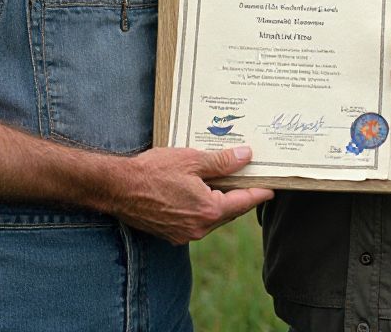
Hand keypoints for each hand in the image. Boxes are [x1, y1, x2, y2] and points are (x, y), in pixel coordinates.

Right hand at [112, 145, 272, 244]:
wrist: (118, 188)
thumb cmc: (153, 171)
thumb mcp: (191, 160)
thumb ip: (221, 161)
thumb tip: (246, 156)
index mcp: (209, 210)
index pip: (244, 202)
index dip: (259, 192)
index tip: (272, 188)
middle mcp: (200, 228)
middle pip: (229, 211)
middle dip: (240, 195)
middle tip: (250, 179)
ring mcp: (185, 233)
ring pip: (212, 216)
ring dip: (220, 201)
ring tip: (225, 181)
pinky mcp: (172, 233)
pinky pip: (196, 220)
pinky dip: (202, 207)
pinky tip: (200, 191)